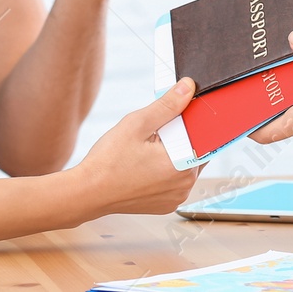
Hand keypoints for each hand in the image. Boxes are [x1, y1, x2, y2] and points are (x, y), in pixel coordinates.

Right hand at [74, 78, 199, 215]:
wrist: (87, 193)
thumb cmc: (108, 161)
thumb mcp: (137, 124)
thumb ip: (167, 105)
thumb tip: (188, 88)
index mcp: (182, 167)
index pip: (205, 137)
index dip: (195, 120)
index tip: (183, 112)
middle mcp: (184, 186)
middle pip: (196, 151)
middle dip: (181, 136)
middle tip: (156, 131)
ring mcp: (175, 198)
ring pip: (185, 166)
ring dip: (174, 153)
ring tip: (147, 148)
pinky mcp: (165, 205)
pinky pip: (174, 181)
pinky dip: (166, 169)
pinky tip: (145, 163)